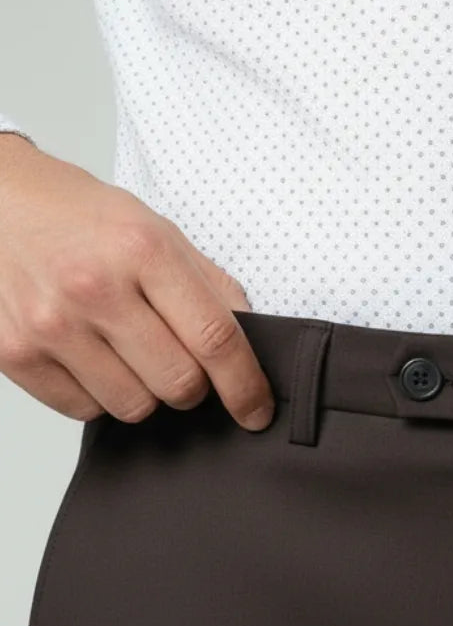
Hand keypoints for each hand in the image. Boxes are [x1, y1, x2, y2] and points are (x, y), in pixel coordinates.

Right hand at [0, 137, 274, 430]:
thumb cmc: (78, 215)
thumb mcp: (155, 229)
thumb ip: (208, 284)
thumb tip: (250, 341)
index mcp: (142, 249)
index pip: (215, 337)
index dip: (245, 385)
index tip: (256, 410)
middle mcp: (95, 288)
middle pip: (178, 383)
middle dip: (192, 385)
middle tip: (177, 359)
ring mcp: (51, 324)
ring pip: (133, 406)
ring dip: (144, 391)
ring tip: (126, 351)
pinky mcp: (15, 353)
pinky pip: (83, 411)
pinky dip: (98, 395)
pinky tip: (90, 357)